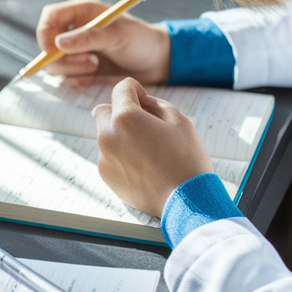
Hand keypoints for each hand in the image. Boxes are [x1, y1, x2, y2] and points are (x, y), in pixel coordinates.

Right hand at [34, 0, 169, 83]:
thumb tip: (58, 43)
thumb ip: (88, 37)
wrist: (156, 62)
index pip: (50, 17)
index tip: (54, 51)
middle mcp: (75, 30)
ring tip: (96, 66)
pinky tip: (93, 77)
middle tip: (91, 62)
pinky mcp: (81, 69)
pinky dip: (76, 80)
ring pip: (54, 63)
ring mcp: (76, 50)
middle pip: (47, 43)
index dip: (45, 34)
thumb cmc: (140, 40)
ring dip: (72, 69)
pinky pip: (65, 78)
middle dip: (63, 57)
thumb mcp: (117, 35)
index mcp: (82, 12)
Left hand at [93, 78, 213, 217]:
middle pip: (104, 111)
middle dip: (120, 112)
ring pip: (106, 136)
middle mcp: (107, 136)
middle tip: (144, 125)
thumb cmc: (186, 158)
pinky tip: (144, 167)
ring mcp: (104, 158)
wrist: (187, 201)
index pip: (121, 89)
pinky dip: (121, 156)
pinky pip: (109, 156)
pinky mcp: (106, 176)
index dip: (135, 90)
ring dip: (121, 135)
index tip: (144, 99)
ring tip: (148, 151)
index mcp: (125, 118)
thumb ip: (153, 103)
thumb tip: (138, 99)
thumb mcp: (178, 120)